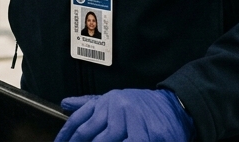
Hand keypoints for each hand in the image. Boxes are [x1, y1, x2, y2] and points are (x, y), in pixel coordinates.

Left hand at [55, 89, 191, 141]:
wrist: (174, 105)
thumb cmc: (141, 106)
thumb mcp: (113, 101)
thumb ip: (89, 105)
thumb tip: (65, 103)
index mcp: (106, 101)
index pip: (79, 120)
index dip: (66, 135)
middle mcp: (117, 107)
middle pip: (90, 132)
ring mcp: (134, 119)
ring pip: (109, 137)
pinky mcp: (151, 132)